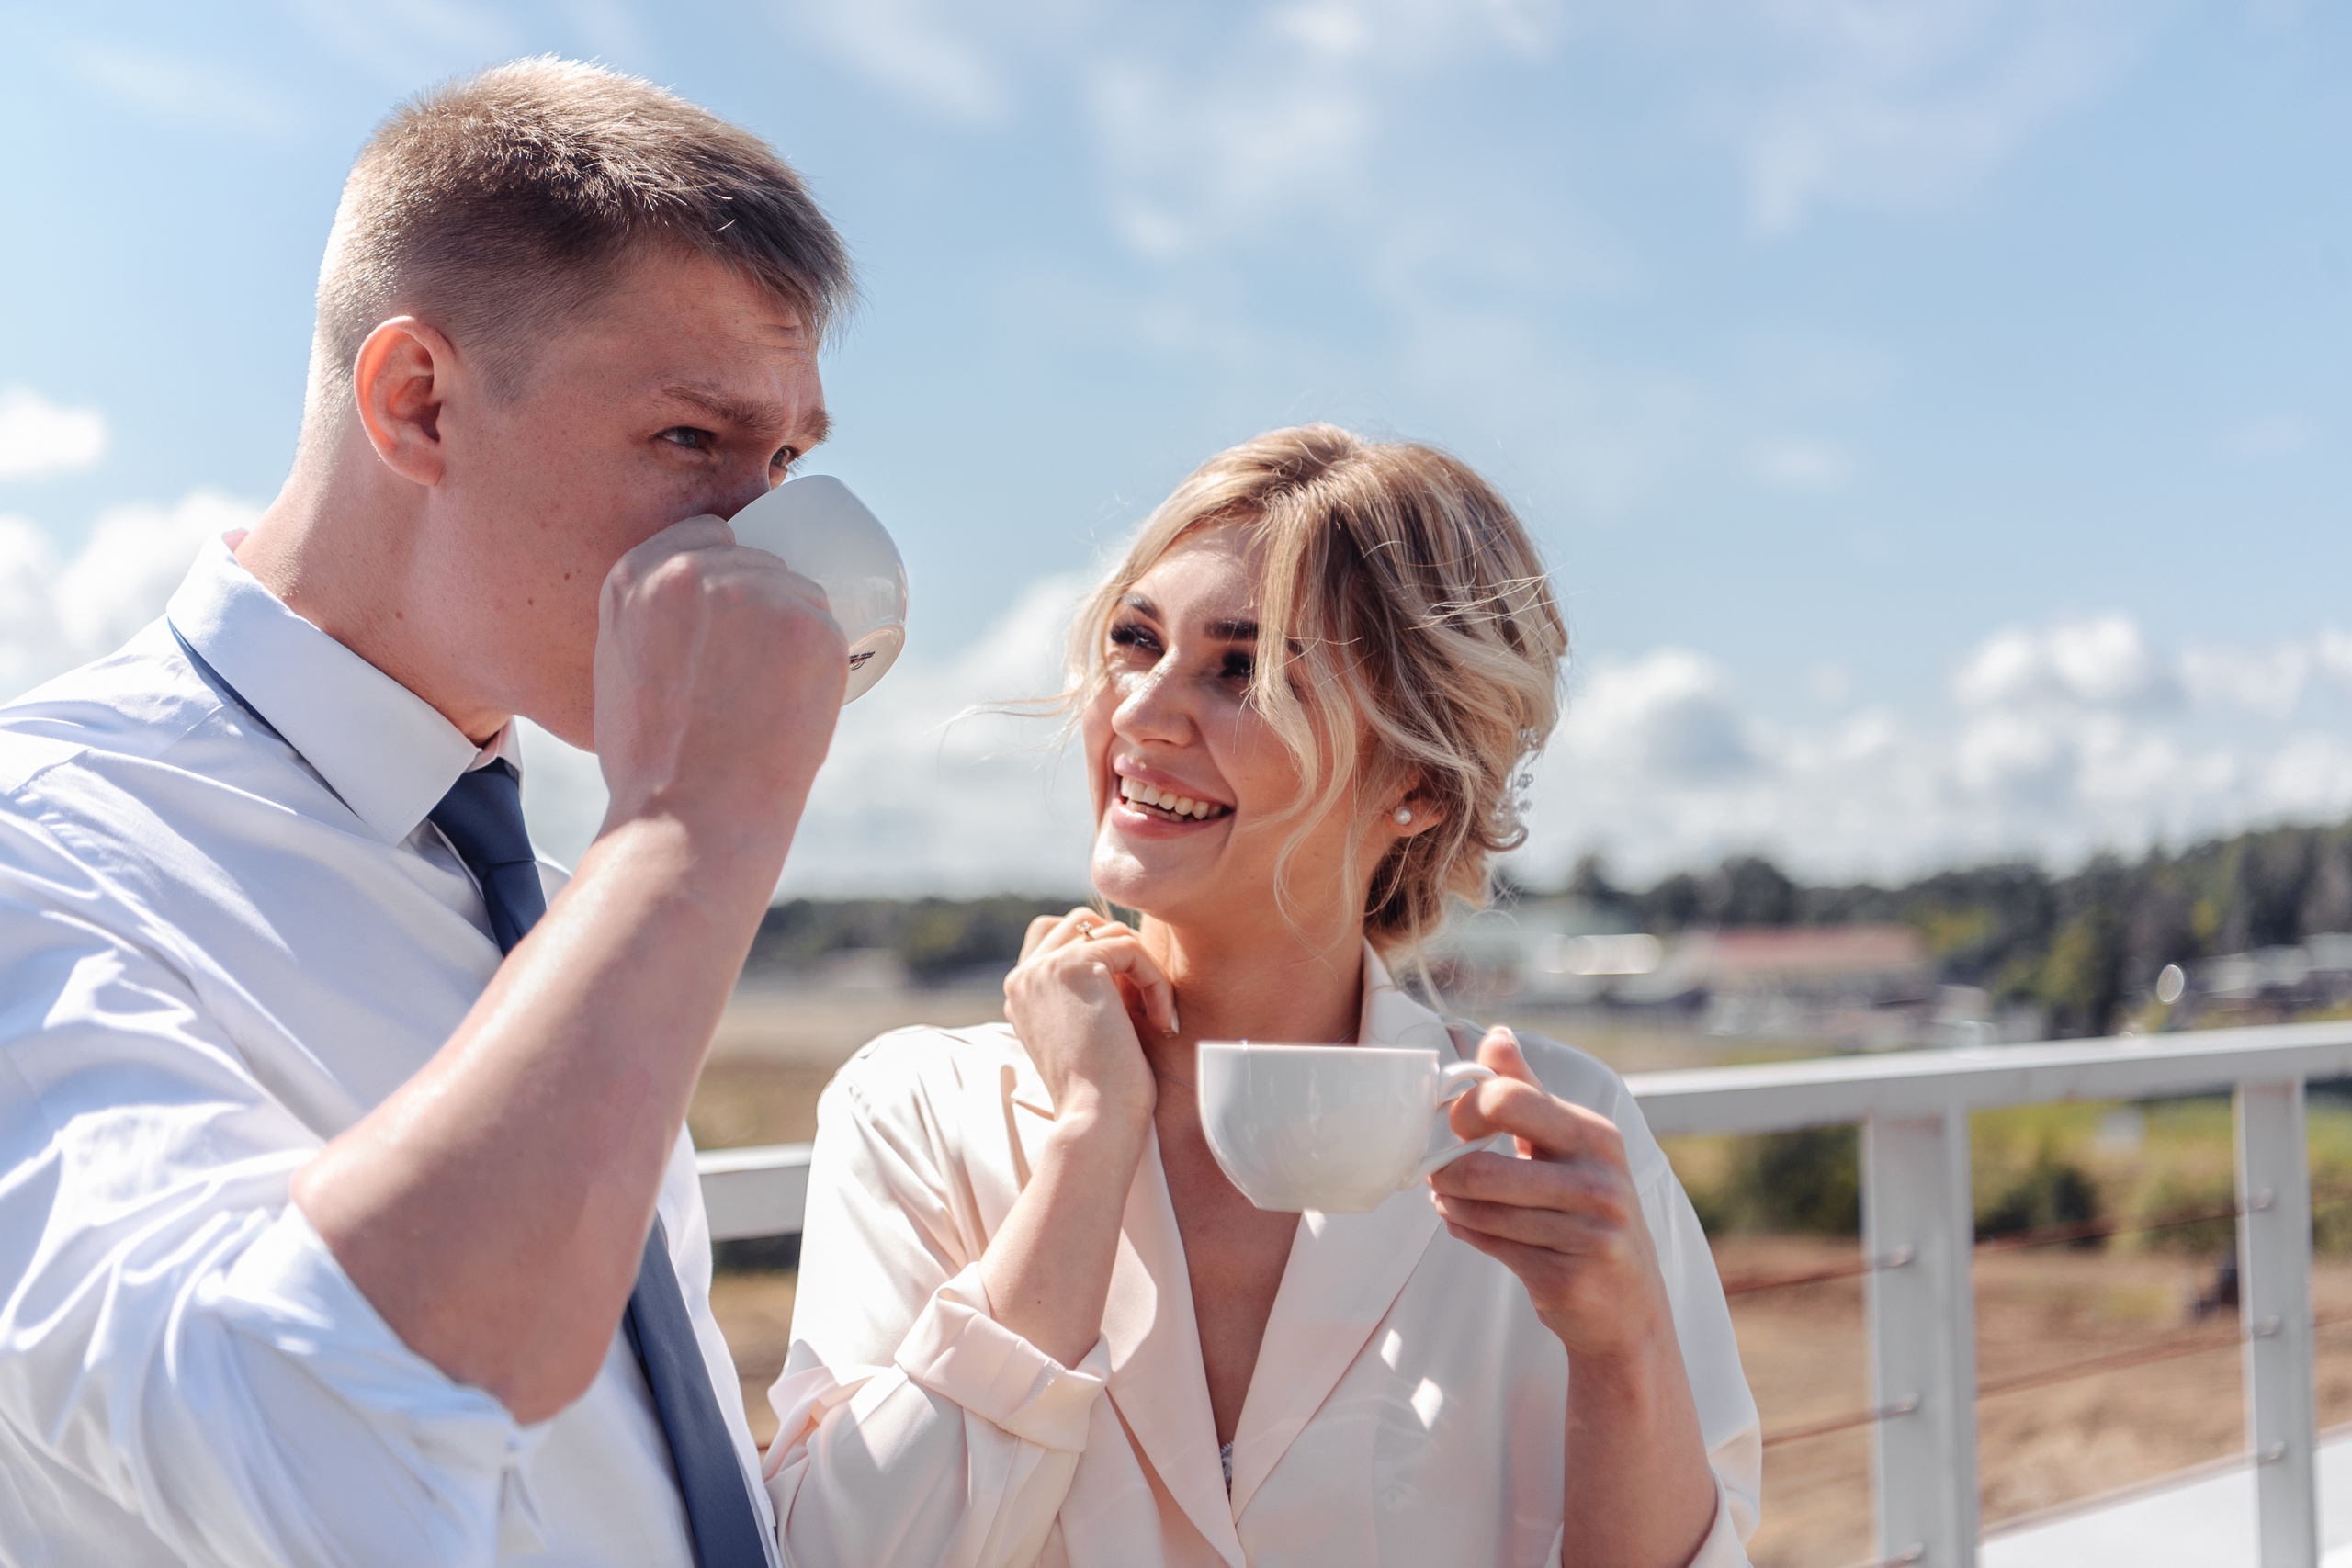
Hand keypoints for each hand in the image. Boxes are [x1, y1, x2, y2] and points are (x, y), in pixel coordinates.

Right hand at [591, 513, 846, 845]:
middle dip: (764, 605)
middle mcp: (695, 571)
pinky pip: (831, 628)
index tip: (735, 608)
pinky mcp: (810, 627)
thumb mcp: (615, 671)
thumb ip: (640, 623)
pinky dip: (825, 661)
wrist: (687, 817)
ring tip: (774, 692)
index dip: (728, 566)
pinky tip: (803, 697)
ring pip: (800, 592)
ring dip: (797, 631)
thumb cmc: (649, 765)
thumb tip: (678, 618)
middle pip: (759, 560)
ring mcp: (758, 593)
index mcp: (637, 576)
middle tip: (756, 669)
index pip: (707, 535)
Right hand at [1002, 909, 1175, 1130]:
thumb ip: (1082, 992)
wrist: (1096, 1119)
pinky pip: (1132, 948)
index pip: (1056, 937)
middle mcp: (1024, 976)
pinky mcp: (1076, 965)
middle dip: (1120, 951)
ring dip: (1144, 970)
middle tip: (1142, 1000)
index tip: (1126, 1005)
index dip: (1101, 955)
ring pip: (1111, 932)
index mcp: (1020, 993)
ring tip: (1154, 1015)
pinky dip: (1156, 981)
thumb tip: (1120, 953)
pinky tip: (1161, 1021)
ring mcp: (1045, 967)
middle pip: (1080, 922)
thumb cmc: (1102, 1090)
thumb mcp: (1082, 1031)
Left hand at [1428, 1028, 1675, 1362]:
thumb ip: (1528, 1090)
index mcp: (1595, 1137)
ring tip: (1449, 1199)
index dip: (1464, 1111)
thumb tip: (1495, 1035)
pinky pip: (1490, 1246)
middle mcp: (1598, 1182)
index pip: (1509, 1099)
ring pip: (1479, 1211)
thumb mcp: (1570, 1146)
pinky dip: (1466, 1232)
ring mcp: (1587, 1233)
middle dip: (1444, 1171)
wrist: (1629, 1307)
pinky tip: (1466, 1226)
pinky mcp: (1567, 1277)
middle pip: (1483, 1166)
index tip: (1454, 1126)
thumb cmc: (1588, 1213)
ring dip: (1451, 1205)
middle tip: (1434, 1172)